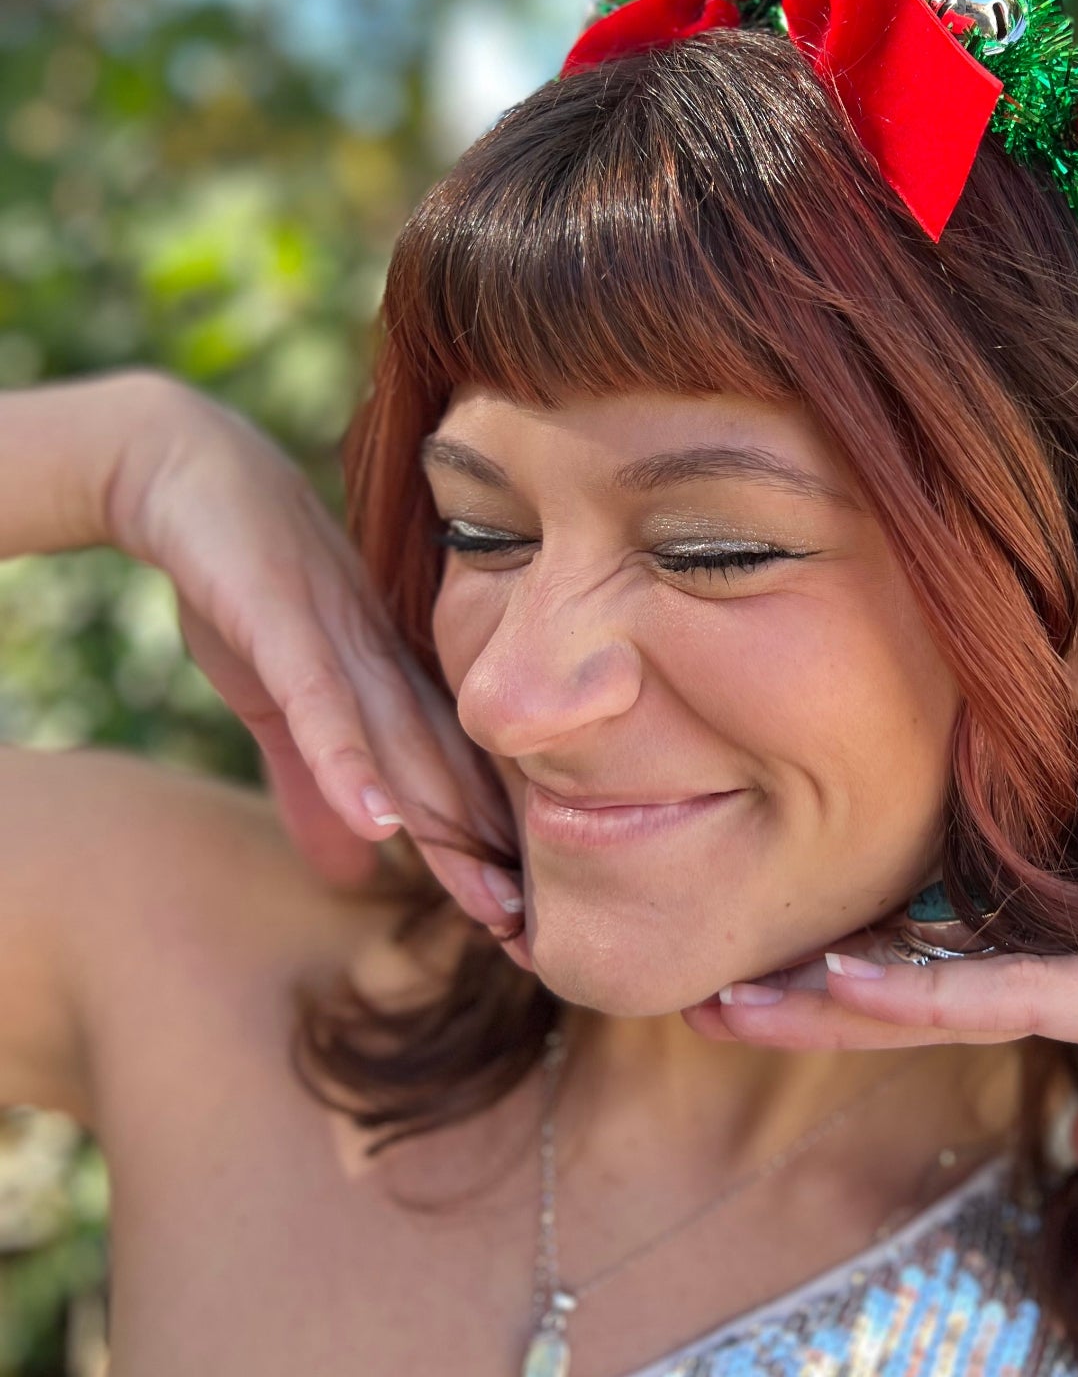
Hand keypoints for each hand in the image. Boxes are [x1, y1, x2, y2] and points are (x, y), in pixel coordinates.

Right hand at [103, 373, 517, 935]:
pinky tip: (383, 822)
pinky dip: (350, 765)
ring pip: (404, 751)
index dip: (488, 853)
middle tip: (540, 935)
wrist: (200, 480)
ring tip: (490, 901)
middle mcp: (388, 674)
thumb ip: (314, 782)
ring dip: (447, 828)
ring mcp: (344, 650)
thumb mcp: (279, 704)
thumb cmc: (251, 592)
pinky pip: (324, 707)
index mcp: (393, 690)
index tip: (532, 924)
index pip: (453, 783)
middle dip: (491, 859)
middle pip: (449, 778)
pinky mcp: (288, 631)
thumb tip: (355, 861)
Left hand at [682, 839, 1077, 1178]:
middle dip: (804, 998)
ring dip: (827, 997)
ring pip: (929, 986)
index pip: (937, 995)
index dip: (849, 1001)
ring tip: (730, 1000)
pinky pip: (1002, 996)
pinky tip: (840, 988)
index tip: (768, 1000)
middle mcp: (1064, 966)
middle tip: (704, 997)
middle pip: (907, 984)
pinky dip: (917, 993)